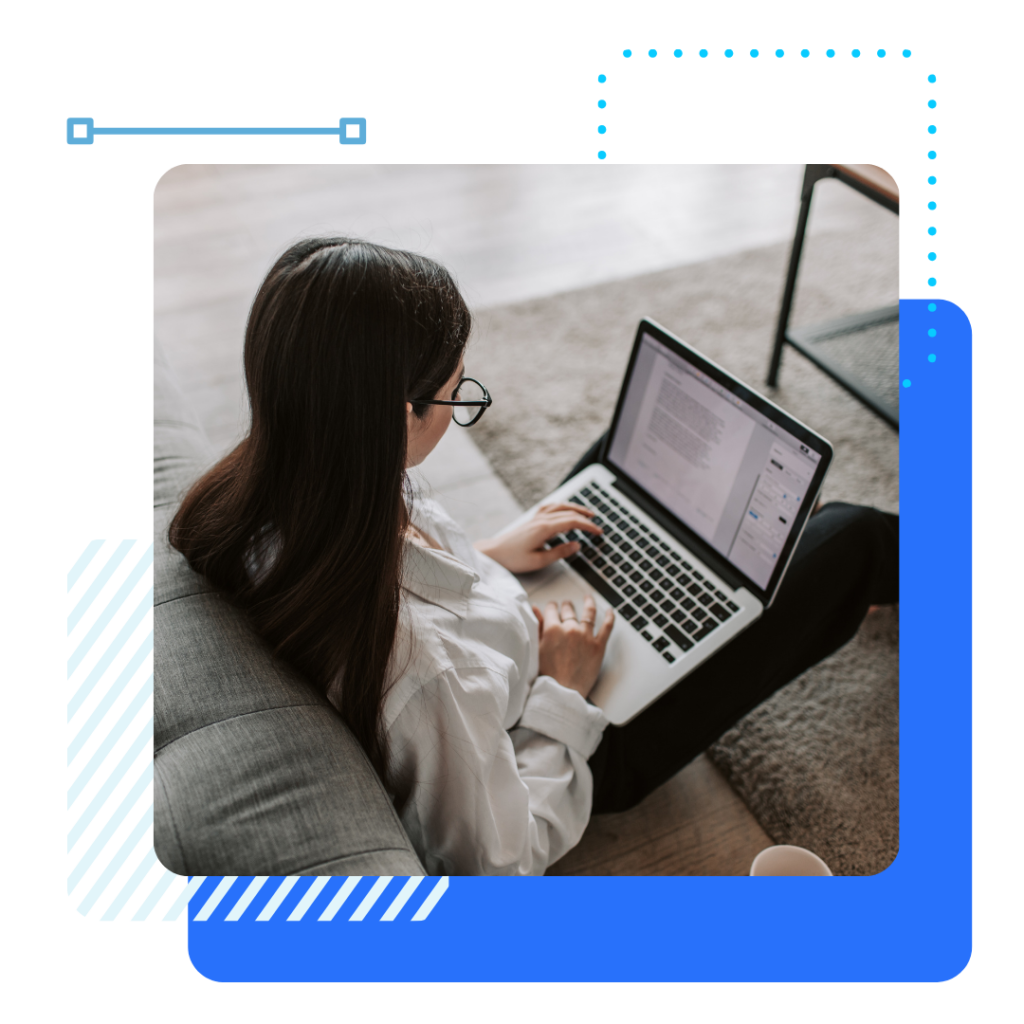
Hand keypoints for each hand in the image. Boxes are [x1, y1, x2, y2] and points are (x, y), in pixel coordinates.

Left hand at [473, 503, 602, 573]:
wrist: (494, 553)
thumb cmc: (513, 558)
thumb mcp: (539, 561)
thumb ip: (560, 552)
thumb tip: (577, 545)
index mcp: (544, 528)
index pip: (572, 522)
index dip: (588, 526)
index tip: (599, 532)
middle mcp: (541, 519)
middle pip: (569, 512)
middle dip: (586, 517)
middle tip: (597, 525)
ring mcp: (536, 518)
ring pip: (560, 506)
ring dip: (575, 508)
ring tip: (587, 513)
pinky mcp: (532, 520)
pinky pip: (550, 507)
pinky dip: (562, 506)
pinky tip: (565, 509)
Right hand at [532, 596, 613, 700]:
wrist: (562, 693)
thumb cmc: (547, 675)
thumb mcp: (537, 648)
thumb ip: (537, 627)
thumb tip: (535, 609)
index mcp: (552, 629)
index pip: (551, 610)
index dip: (551, 607)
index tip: (552, 607)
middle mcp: (570, 629)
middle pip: (569, 610)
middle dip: (566, 606)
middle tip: (566, 605)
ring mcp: (586, 636)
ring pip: (589, 613)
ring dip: (588, 603)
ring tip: (588, 599)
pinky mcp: (598, 646)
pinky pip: (607, 627)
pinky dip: (610, 617)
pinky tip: (610, 611)